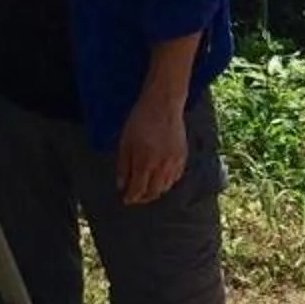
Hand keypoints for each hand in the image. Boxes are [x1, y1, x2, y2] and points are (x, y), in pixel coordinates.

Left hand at [116, 85, 190, 205]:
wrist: (163, 104)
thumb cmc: (141, 120)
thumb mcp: (125, 142)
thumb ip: (123, 166)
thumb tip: (121, 185)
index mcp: (144, 163)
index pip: (138, 190)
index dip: (131, 198)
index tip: (126, 199)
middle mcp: (161, 166)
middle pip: (153, 192)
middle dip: (143, 198)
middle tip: (136, 197)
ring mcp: (174, 162)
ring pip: (166, 187)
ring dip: (155, 191)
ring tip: (148, 188)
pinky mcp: (183, 156)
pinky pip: (176, 177)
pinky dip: (167, 182)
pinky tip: (161, 178)